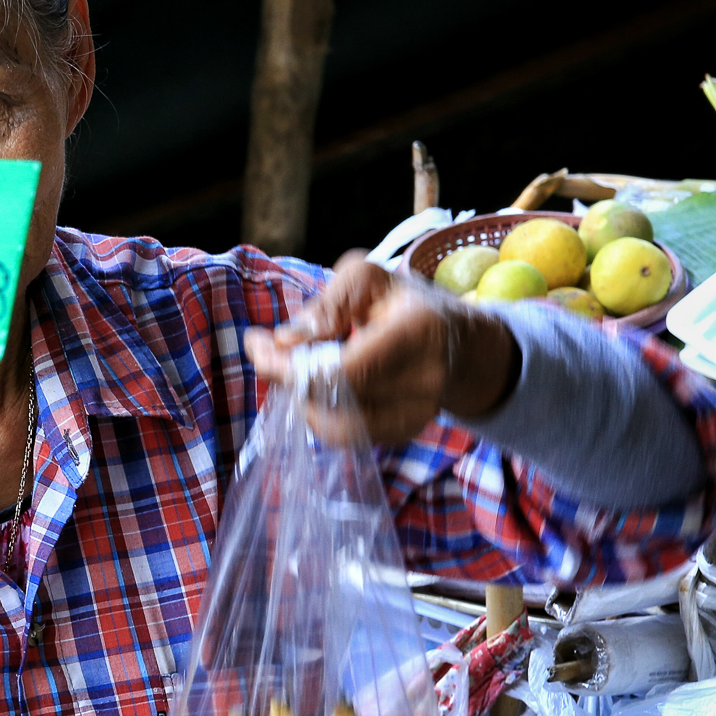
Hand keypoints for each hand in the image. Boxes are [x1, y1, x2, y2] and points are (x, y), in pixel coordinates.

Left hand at [244, 251, 520, 444]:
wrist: (459, 345)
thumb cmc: (406, 304)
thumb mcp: (369, 280)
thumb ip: (328, 304)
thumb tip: (286, 340)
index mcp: (418, 333)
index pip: (342, 369)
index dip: (290, 364)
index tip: (257, 343)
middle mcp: (424, 382)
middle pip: (332, 398)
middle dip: (287, 376)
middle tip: (269, 351)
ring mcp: (416, 415)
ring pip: (332, 425)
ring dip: (302, 397)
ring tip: (303, 366)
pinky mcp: (403, 434)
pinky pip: (344, 434)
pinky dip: (320, 411)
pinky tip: (322, 386)